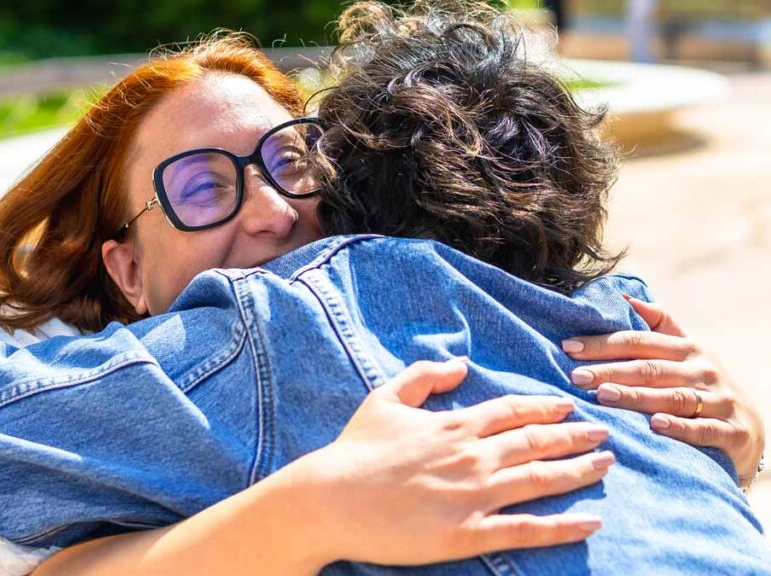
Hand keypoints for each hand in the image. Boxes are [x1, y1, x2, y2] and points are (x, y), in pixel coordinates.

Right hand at [293, 360, 611, 566]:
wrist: (330, 500)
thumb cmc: (354, 450)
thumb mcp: (384, 399)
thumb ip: (423, 375)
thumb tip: (459, 364)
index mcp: (454, 424)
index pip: (513, 410)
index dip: (545, 407)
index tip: (568, 406)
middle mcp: (473, 456)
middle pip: (538, 442)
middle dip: (575, 436)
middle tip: (604, 433)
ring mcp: (475, 496)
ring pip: (542, 480)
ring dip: (580, 471)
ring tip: (606, 464)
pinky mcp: (468, 534)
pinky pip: (528, 529)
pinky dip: (564, 526)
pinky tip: (591, 521)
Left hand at [561, 296, 764, 486]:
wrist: (749, 430)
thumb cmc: (703, 385)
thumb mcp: (687, 352)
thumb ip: (660, 325)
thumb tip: (625, 297)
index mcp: (687, 349)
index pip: (639, 342)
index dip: (603, 343)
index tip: (568, 347)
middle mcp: (703, 370)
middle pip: (649, 368)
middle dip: (610, 370)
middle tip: (576, 375)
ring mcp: (719, 399)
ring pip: (673, 396)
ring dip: (636, 396)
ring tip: (604, 395)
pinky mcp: (732, 430)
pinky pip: (702, 428)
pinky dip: (679, 426)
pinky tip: (655, 425)